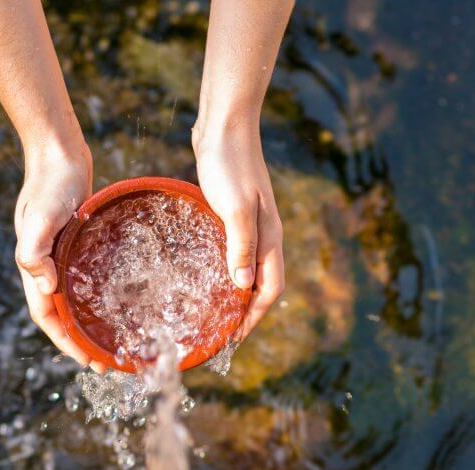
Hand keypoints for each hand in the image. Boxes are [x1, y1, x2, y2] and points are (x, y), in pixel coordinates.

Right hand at [14, 140, 105, 371]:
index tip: (87, 361)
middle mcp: (46, 265)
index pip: (47, 316)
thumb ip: (34, 251)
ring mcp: (60, 255)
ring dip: (88, 322)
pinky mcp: (76, 243)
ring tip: (112, 340)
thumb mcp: (40, 217)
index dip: (65, 341)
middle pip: (61, 314)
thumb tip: (45, 287)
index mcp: (35, 266)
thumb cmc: (50, 184)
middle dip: (80, 341)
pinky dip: (96, 296)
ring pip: (73, 299)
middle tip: (107, 362)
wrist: (58, 154)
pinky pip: (85, 278)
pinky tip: (117, 301)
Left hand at [194, 124, 285, 339]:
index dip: (254, 316)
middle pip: (261, 284)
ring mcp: (250, 224)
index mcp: (269, 237)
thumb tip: (242, 287)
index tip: (234, 338)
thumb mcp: (235, 208)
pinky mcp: (233, 213)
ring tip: (213, 312)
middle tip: (221, 333)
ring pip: (247, 268)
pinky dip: (224, 269)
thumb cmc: (229, 165)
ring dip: (235, 292)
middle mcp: (264, 235)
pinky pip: (233, 251)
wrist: (224, 126)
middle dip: (246, 312)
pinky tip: (204, 272)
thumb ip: (241, 246)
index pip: (270, 289)